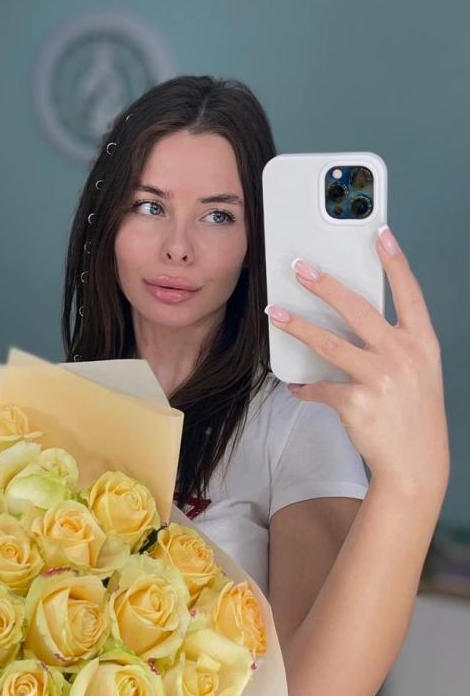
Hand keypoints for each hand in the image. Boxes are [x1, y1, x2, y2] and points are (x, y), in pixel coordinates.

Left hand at [264, 226, 449, 499]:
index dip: (395, 262)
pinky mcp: (356, 402)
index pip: (409, 293)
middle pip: (358, 310)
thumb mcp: (418, 372)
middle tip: (301, 269)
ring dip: (297, 327)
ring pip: (329, 343)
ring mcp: (380, 378)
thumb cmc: (413, 414)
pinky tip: (295, 386)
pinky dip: (304, 388)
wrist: (416, 461)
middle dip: (326, 286)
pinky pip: (320, 388)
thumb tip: (353, 324)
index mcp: (422, 343)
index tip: (380, 234)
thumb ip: (395, 344)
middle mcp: (402, 355)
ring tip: (274, 314)